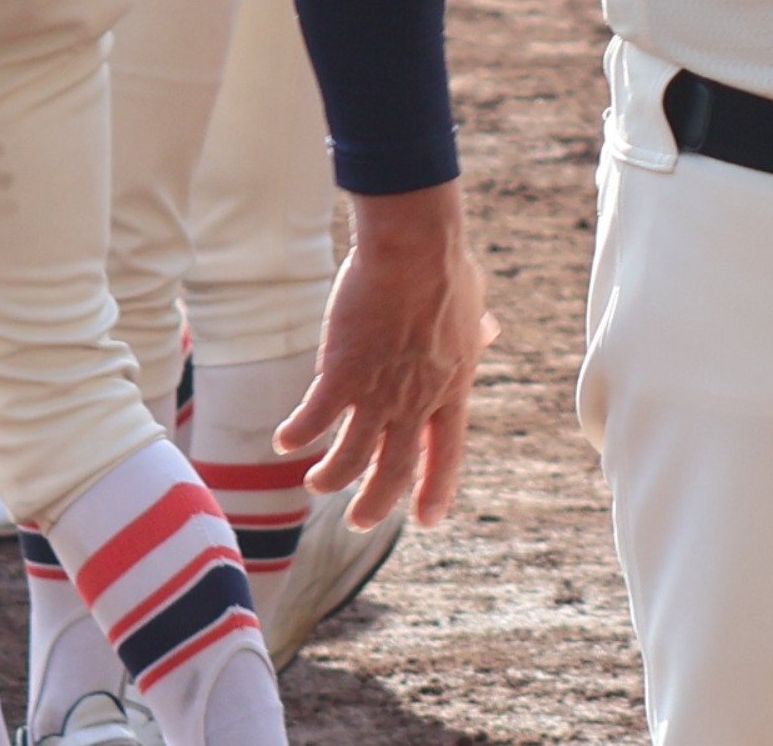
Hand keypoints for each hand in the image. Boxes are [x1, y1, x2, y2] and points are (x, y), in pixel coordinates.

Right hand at [277, 183, 495, 530]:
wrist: (416, 249)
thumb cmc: (446, 268)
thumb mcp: (473, 307)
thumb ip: (475, 332)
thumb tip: (489, 331)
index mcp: (452, 388)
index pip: (447, 454)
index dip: (435, 489)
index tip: (427, 519)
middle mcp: (416, 402)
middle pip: (394, 470)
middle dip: (374, 503)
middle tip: (359, 523)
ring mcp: (378, 392)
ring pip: (350, 458)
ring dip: (330, 478)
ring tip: (316, 484)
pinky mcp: (341, 373)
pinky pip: (314, 419)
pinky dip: (296, 436)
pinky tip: (284, 442)